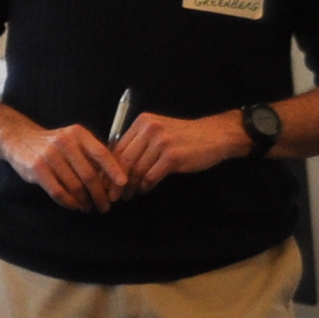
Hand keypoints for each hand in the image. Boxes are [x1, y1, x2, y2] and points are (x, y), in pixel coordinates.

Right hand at [5, 119, 129, 214]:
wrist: (19, 139)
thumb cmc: (53, 144)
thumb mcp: (73, 140)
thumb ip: (90, 155)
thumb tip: (113, 179)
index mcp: (78, 134)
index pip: (102, 154)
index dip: (114, 171)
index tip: (123, 185)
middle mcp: (65, 142)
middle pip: (89, 174)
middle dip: (100, 194)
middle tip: (105, 206)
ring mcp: (49, 155)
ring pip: (74, 186)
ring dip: (84, 201)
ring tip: (88, 207)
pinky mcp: (37, 168)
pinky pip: (58, 191)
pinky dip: (68, 202)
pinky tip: (73, 205)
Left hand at [114, 110, 251, 194]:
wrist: (215, 135)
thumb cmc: (184, 137)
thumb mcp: (158, 131)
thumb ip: (138, 143)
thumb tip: (114, 165)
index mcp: (142, 122)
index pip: (117, 147)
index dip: (108, 168)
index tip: (103, 182)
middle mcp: (150, 129)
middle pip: (123, 160)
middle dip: (115, 182)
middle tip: (112, 195)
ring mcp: (162, 142)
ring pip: (136, 170)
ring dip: (130, 187)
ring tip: (128, 195)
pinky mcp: (173, 157)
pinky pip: (151, 176)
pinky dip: (145, 186)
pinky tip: (144, 190)